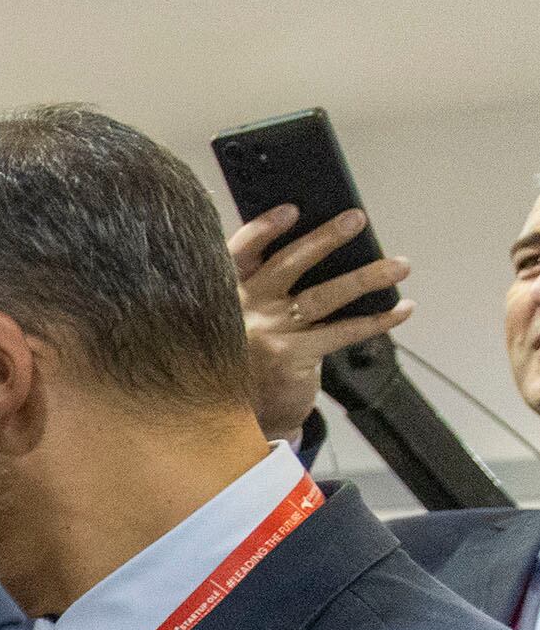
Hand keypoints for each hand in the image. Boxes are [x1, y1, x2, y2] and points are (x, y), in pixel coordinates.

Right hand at [232, 204, 411, 441]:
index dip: (263, 230)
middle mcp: (242, 312)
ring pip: (323, 296)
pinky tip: (402, 309)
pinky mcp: (291, 358)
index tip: (292, 210)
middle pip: (286, 266)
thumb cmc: (250, 358)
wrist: (243, 418)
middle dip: (324, 239)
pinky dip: (377, 320)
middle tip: (357, 219)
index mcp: (227, 295)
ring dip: (366, 277)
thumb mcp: (242, 319)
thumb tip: (320, 246)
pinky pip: (342, 332)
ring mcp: (266, 335)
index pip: (238, 254)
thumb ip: (261, 288)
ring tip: (399, 265)